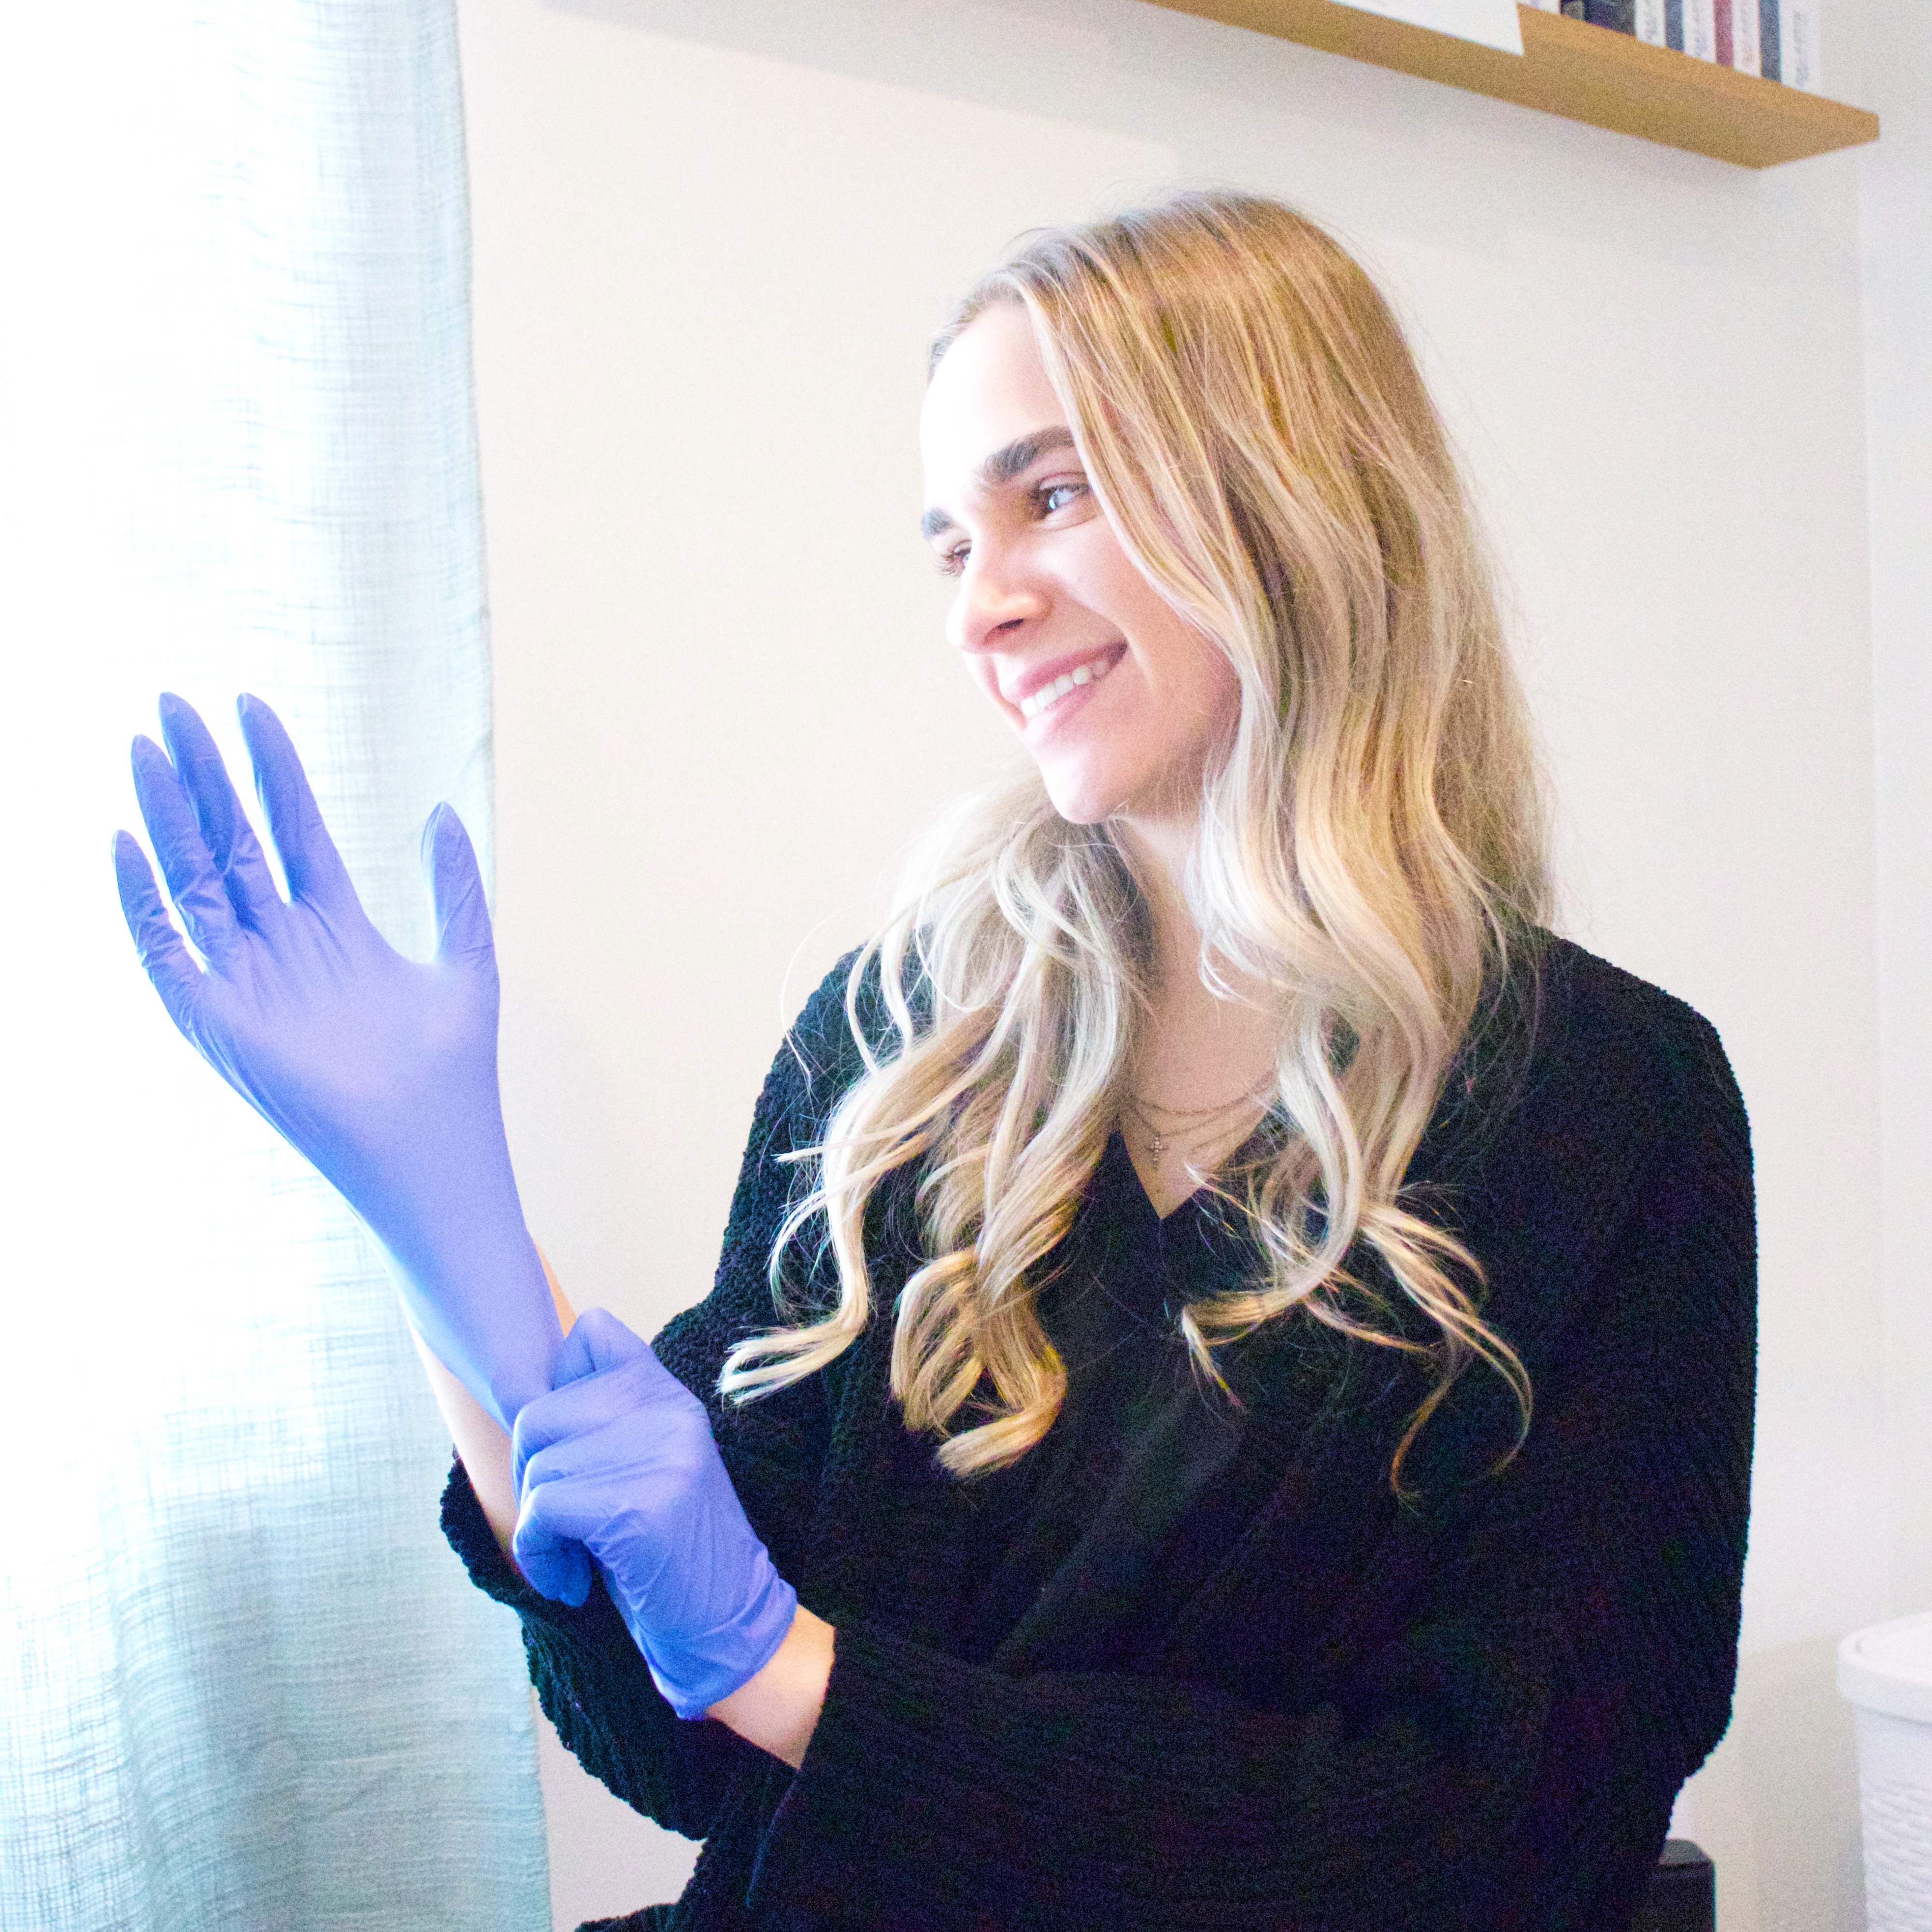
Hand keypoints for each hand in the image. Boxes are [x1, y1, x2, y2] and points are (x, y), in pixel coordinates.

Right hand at [112, 692, 561, 1428]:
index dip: (270, 769)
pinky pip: (165, 954)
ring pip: (193, 879)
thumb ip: (454, 887)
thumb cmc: (455, 1071)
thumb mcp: (466, 958)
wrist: (439, 1148)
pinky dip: (142, 902)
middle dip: (203, 774)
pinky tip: (127, 842)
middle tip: (173, 705)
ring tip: (146, 745)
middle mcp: (281, 947)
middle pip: (230, 841)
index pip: (290, 827)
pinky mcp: (219, 1024)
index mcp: (334, 926)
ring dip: (167, 814)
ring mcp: (247, 981)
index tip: (249, 706)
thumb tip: (440, 809)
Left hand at [511, 1308, 799, 1719]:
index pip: (591, 1332)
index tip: (570, 1454)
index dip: (556, 1389)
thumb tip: (518, 1396)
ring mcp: (660, 1453)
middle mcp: (669, 1409)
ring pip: (537, 1468)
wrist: (726, 1620)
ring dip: (536, 1530)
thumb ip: (602, 1419)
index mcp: (669, 1392)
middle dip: (529, 1477)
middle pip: (537, 1415)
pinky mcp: (640, 1507)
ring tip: (575, 1559)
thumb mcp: (644, 1463)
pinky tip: (572, 1581)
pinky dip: (541, 1555)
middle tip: (560, 1526)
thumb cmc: (667, 1548)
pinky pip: (543, 1512)